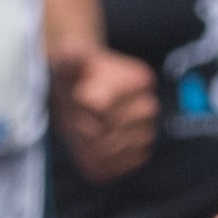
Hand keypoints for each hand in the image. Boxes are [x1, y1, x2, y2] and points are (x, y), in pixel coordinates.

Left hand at [54, 48, 161, 180]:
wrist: (83, 91)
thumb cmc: (76, 76)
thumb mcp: (68, 61)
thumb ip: (70, 57)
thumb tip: (71, 50)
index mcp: (138, 79)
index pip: (97, 106)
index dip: (78, 106)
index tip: (77, 97)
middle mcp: (149, 107)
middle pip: (100, 133)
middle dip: (80, 127)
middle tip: (78, 115)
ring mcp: (147, 133)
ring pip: (107, 152)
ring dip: (87, 145)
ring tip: (85, 128)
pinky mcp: (139, 155)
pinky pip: (115, 167)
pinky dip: (100, 161)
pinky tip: (95, 146)